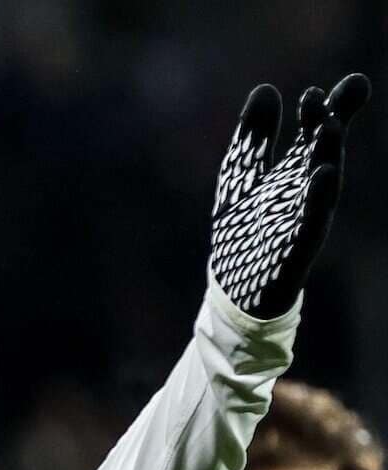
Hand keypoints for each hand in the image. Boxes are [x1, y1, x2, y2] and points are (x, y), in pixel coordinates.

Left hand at [209, 74, 368, 318]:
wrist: (234, 288)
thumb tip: (266, 88)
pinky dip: (316, 202)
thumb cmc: (244, 229)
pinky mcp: (292, 252)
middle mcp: (304, 195)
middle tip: (322, 102)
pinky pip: (308, 226)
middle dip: (324, 129)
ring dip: (326, 157)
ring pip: (320, 188)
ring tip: (328, 128)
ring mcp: (300, 223)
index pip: (312, 137)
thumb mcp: (241, 175)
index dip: (322, 112)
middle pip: (319, 157)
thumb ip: (254, 136)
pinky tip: (320, 177)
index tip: (326, 89)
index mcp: (294, 175)